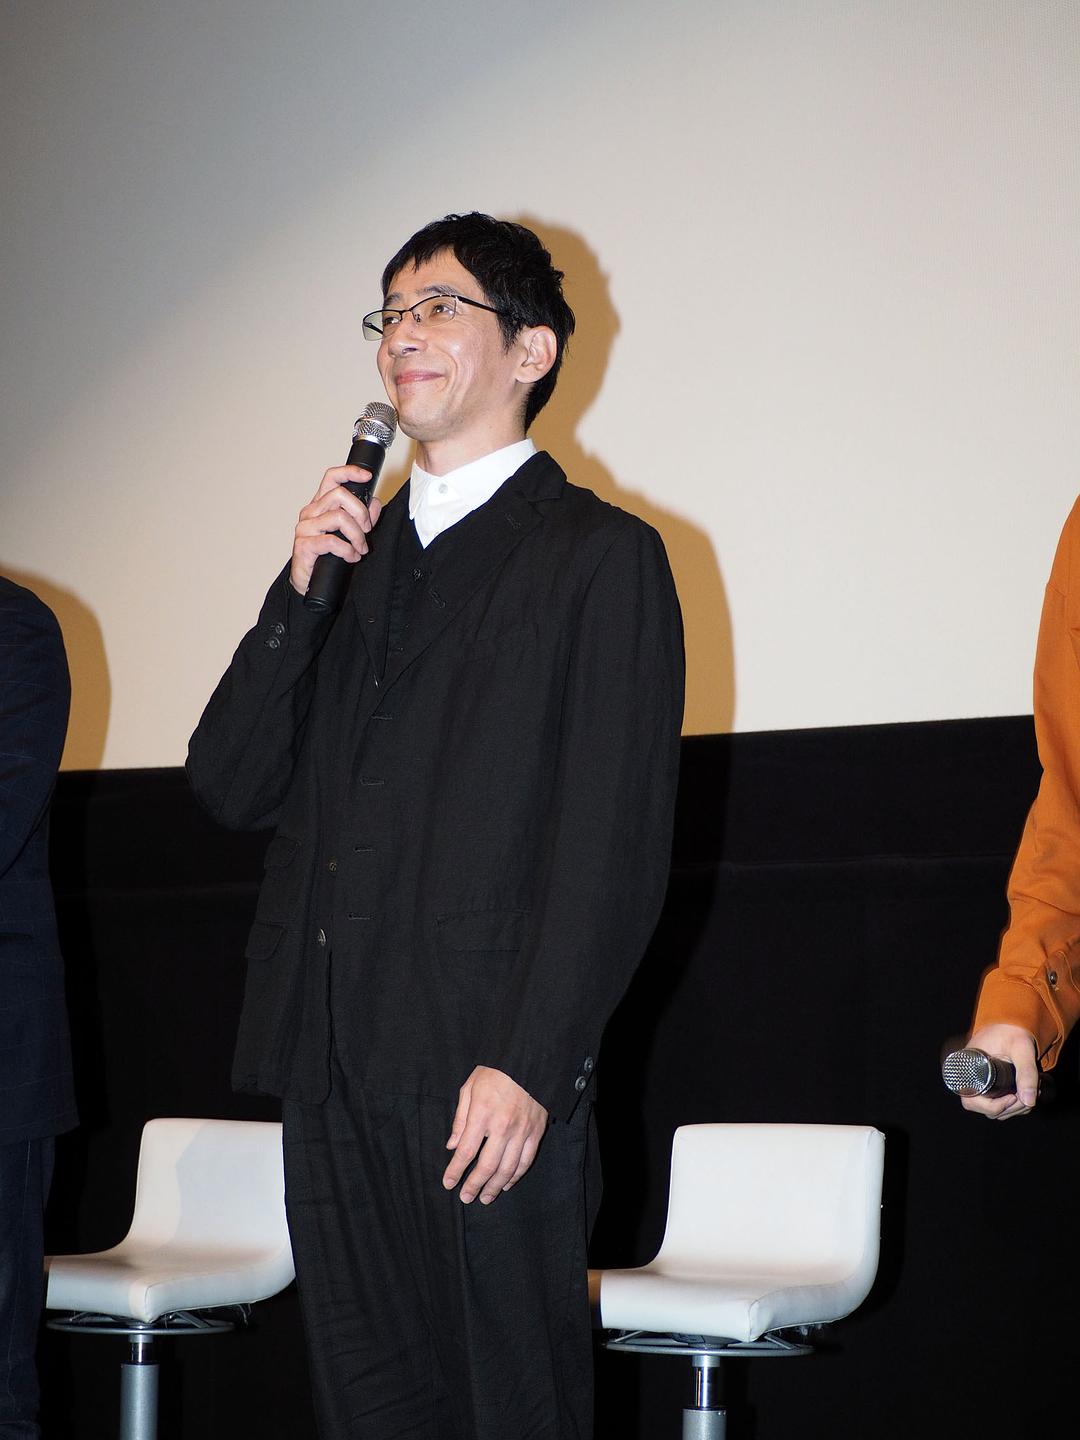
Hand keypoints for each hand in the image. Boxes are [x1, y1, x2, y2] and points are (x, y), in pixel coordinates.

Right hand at [289, 465, 382, 595]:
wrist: (308, 582)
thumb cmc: (326, 556)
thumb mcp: (349, 534)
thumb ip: (363, 518)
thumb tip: (374, 503)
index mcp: (320, 505)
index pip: (331, 478)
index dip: (350, 472)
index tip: (367, 476)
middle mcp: (310, 513)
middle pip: (339, 495)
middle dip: (361, 512)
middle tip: (367, 530)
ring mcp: (305, 528)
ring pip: (339, 518)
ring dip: (357, 536)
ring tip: (360, 549)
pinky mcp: (304, 545)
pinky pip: (332, 541)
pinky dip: (348, 551)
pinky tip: (351, 557)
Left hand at [442, 1066, 547, 1204]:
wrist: (529, 1060)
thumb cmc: (495, 1072)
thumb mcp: (470, 1087)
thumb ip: (460, 1119)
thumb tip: (452, 1146)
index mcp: (482, 1114)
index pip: (466, 1151)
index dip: (455, 1170)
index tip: (448, 1183)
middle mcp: (502, 1126)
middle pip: (486, 1166)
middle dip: (474, 1185)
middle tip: (466, 1198)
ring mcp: (522, 1131)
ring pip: (507, 1168)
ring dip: (495, 1187)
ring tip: (485, 1198)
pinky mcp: (536, 1131)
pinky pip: (526, 1160)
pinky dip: (516, 1176)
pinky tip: (507, 1183)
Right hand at [960, 1023, 1039, 1118]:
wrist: (1011, 1022)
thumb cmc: (1011, 1031)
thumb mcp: (1021, 1049)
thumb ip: (1027, 1072)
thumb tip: (1029, 1101)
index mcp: (968, 1068)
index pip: (971, 1101)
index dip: (993, 1107)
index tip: (1013, 1098)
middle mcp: (971, 1079)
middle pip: (986, 1110)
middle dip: (1011, 1108)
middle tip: (1028, 1096)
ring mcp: (981, 1084)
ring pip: (995, 1110)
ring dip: (1015, 1109)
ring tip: (1030, 1092)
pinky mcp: (990, 1086)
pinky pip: (999, 1105)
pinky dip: (1015, 1106)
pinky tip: (1026, 1094)